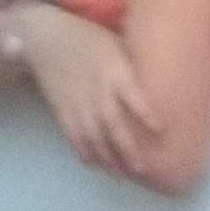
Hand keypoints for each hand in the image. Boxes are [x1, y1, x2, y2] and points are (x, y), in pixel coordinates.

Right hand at [14, 3, 162, 179]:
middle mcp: (95, 87)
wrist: (43, 35)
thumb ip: (133, 66)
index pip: (130, 93)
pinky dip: (83, 152)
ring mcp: (76, 100)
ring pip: (92, 135)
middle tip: (141, 170)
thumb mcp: (115, 43)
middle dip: (126, 148)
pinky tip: (95, 165)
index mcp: (113, 68)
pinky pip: (73, 134)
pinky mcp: (61, 108)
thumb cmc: (88, 37)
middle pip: (111, 122)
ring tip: (120, 175)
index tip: (160, 130)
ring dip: (106, 157)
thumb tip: (166, 84)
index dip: (144, 112)